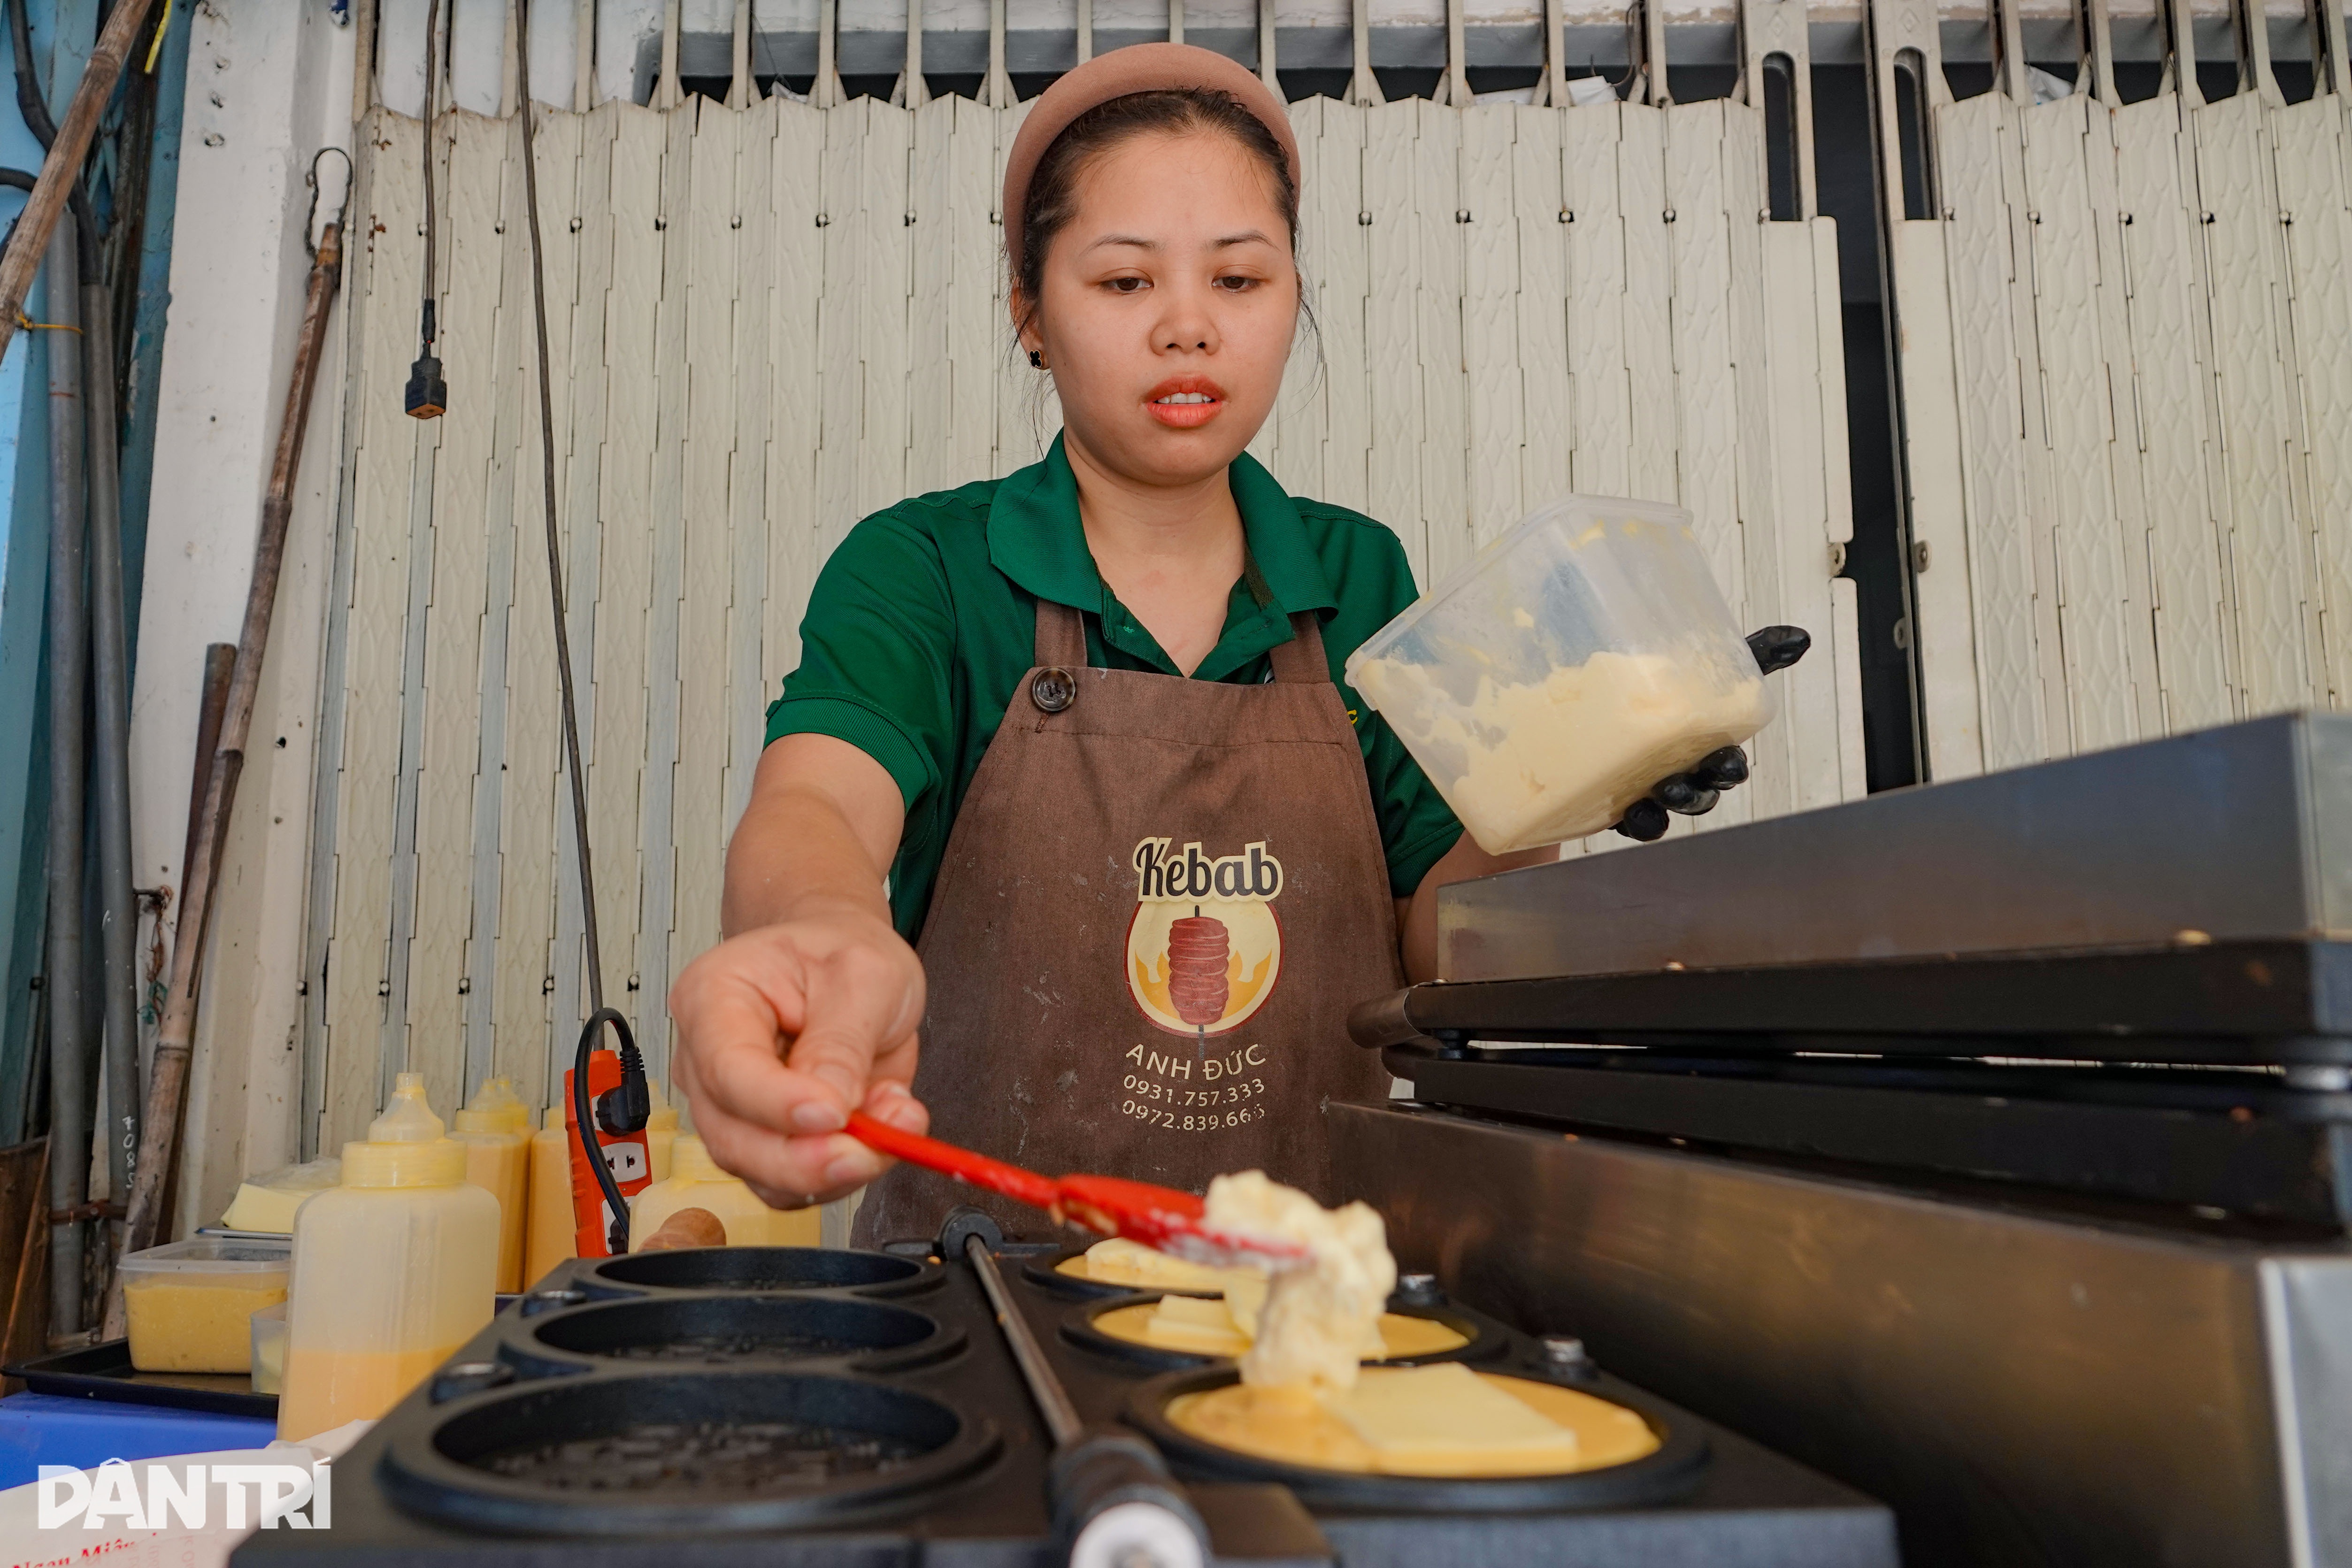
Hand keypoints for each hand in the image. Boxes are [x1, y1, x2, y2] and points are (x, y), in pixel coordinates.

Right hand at [668, 908, 930, 1209]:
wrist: (844, 960)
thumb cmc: (841, 954)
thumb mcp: (863, 974)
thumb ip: (843, 1042)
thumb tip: (831, 1107)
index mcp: (714, 997)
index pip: (728, 1069)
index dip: (777, 1104)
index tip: (832, 1114)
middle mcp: (707, 1060)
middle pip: (735, 1139)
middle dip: (807, 1159)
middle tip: (869, 1149)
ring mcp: (731, 1108)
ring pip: (764, 1173)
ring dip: (837, 1167)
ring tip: (895, 1117)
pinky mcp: (766, 1140)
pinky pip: (796, 1182)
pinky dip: (845, 1172)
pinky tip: (883, 1131)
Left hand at [1613, 625, 1811, 841]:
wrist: (1614, 701)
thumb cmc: (1679, 691)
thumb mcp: (1714, 669)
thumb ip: (1758, 656)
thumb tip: (1800, 637)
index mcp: (1712, 752)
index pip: (1728, 767)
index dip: (1729, 770)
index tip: (1727, 767)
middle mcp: (1687, 776)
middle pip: (1699, 796)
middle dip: (1692, 795)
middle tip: (1674, 786)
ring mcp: (1655, 793)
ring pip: (1666, 815)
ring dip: (1660, 815)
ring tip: (1645, 804)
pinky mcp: (1622, 804)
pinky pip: (1633, 823)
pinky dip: (1633, 823)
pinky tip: (1625, 814)